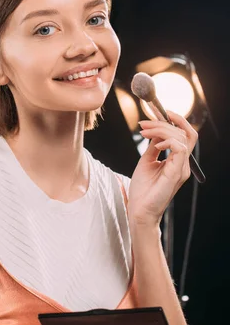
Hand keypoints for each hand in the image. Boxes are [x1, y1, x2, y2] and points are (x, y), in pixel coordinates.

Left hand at [127, 111, 197, 225]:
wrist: (139, 210)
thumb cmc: (142, 189)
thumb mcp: (147, 161)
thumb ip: (154, 147)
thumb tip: (155, 131)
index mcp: (177, 161)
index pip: (184, 135)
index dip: (174, 121)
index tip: (156, 114)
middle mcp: (182, 164)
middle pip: (185, 133)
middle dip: (163, 122)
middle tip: (143, 124)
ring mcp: (181, 169)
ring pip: (181, 137)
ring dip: (161, 130)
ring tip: (144, 132)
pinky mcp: (176, 174)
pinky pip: (179, 149)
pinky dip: (167, 141)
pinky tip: (155, 145)